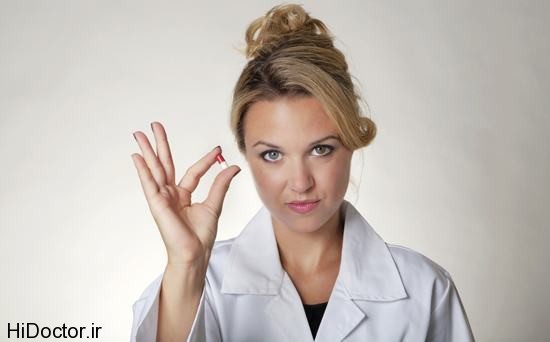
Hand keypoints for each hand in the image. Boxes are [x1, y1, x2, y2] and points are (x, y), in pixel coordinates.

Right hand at [131, 121, 240, 268]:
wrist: (194, 253)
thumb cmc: (201, 236)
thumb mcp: (214, 205)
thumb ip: (220, 184)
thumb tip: (233, 167)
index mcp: (183, 195)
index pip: (193, 172)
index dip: (206, 160)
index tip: (218, 150)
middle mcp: (170, 194)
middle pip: (164, 164)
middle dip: (160, 144)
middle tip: (155, 125)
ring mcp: (162, 198)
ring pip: (154, 169)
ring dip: (147, 151)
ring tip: (139, 134)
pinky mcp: (156, 204)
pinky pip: (149, 183)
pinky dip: (143, 170)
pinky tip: (138, 156)